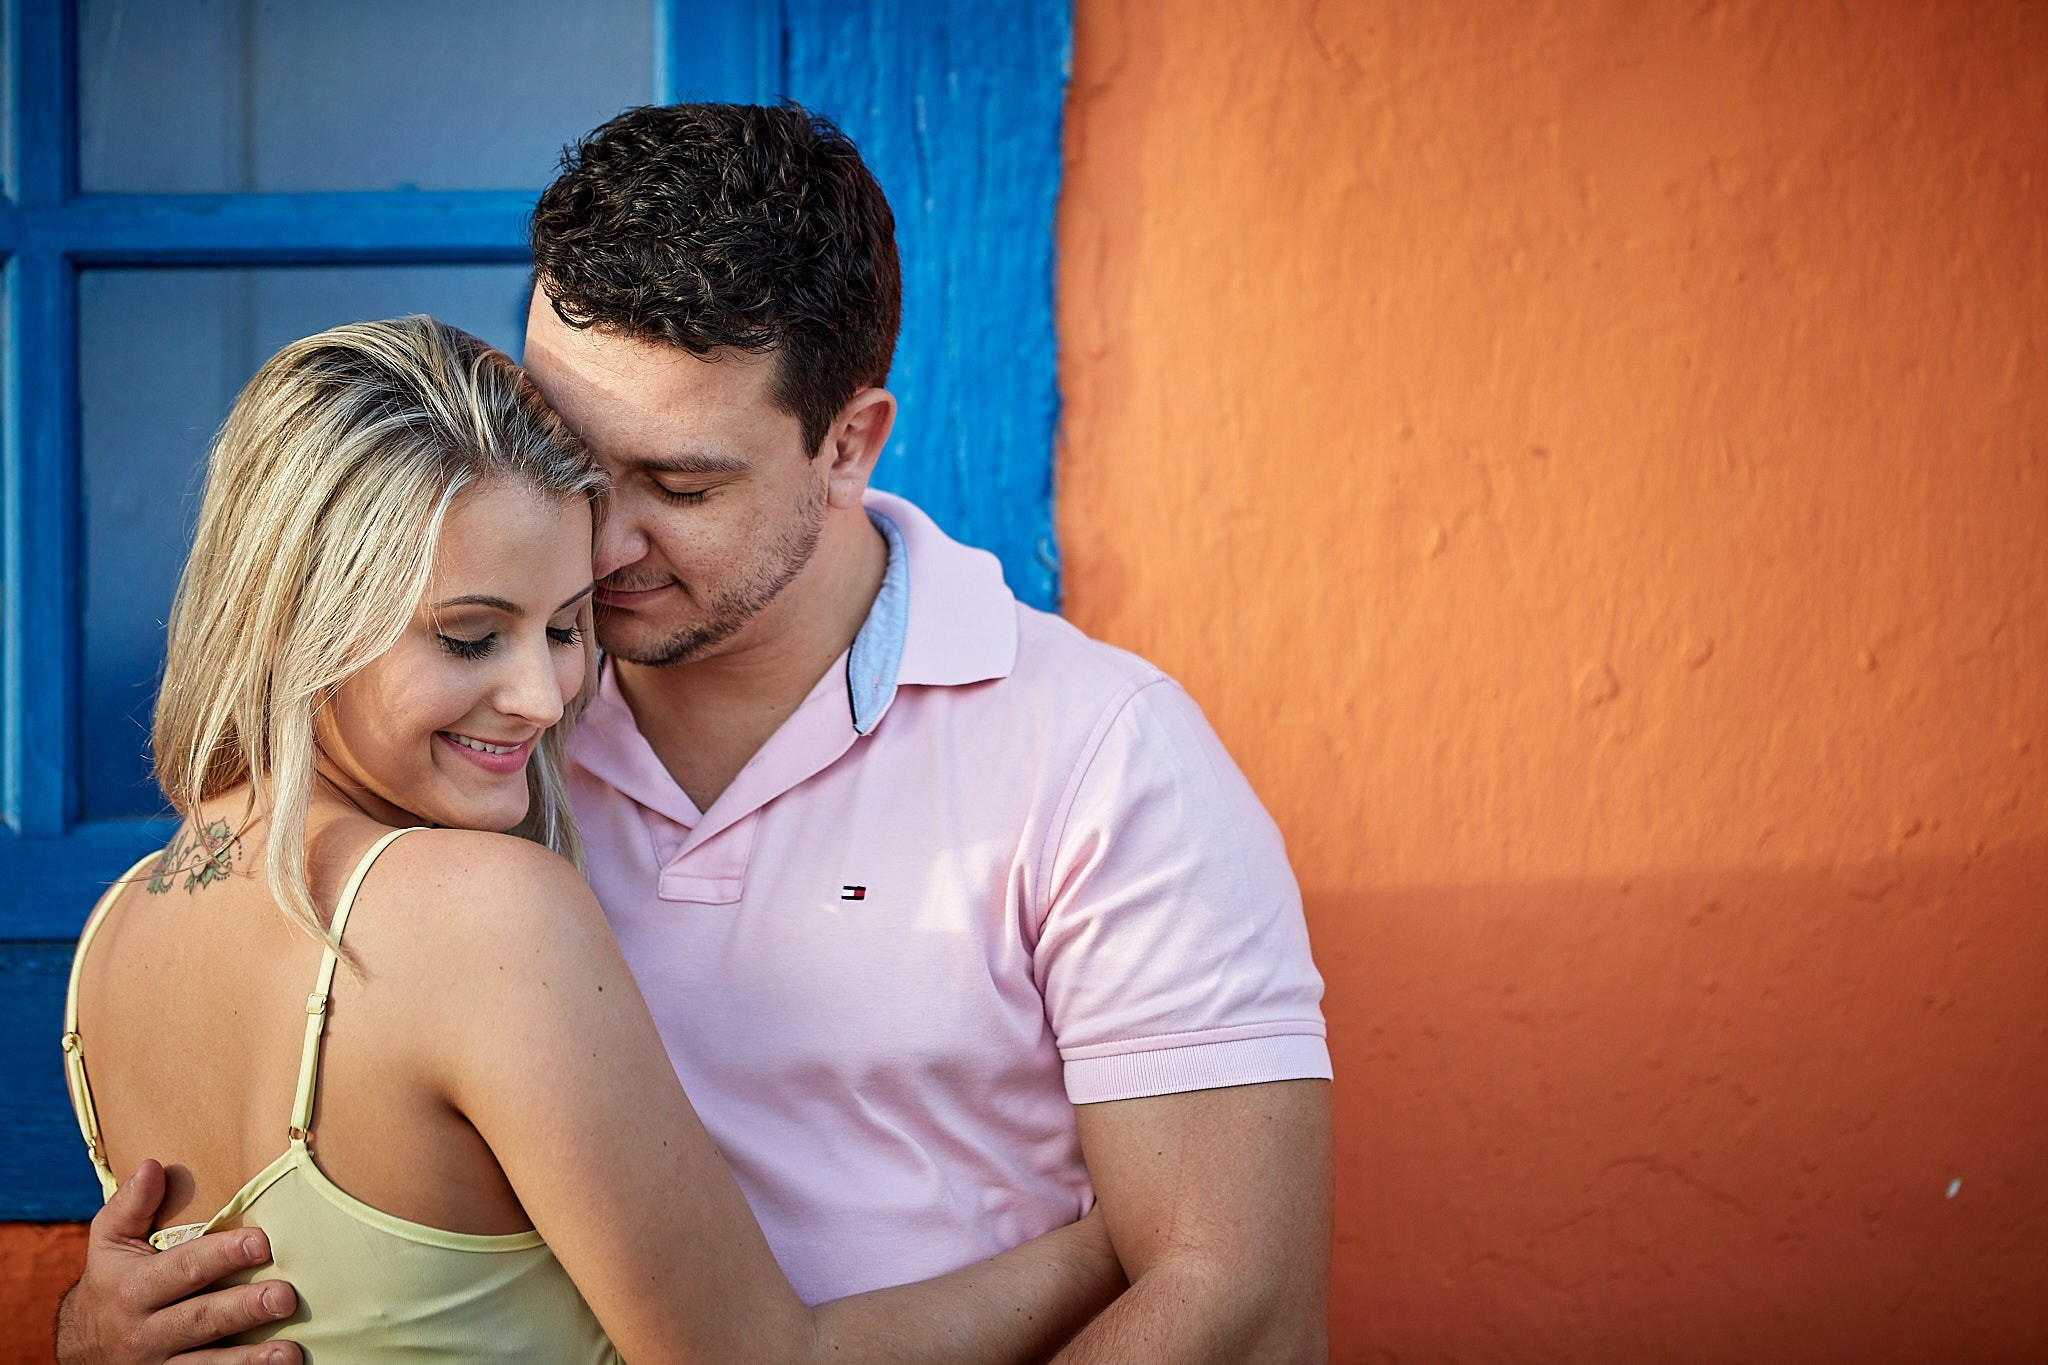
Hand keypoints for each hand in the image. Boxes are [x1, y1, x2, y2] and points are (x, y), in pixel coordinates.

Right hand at [54, 1161, 301, 1364]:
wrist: (80, 1347)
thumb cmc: (110, 1280)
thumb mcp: (109, 1242)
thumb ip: (131, 1206)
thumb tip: (153, 1166)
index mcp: (134, 1288)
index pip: (183, 1269)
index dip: (222, 1256)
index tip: (262, 1242)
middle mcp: (144, 1331)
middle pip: (200, 1319)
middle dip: (243, 1309)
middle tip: (286, 1297)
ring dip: (249, 1360)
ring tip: (291, 1352)